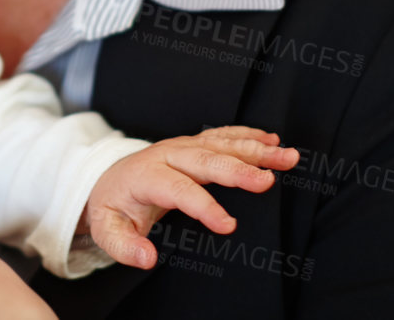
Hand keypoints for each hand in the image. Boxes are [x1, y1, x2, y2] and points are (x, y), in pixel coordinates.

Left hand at [81, 126, 299, 269]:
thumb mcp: (106, 229)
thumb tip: (147, 258)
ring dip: (255, 149)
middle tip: (268, 182)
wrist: (109, 177)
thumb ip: (124, 245)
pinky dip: (248, 136)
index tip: (229, 226)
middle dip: (238, 169)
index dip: (204, 207)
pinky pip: (223, 135)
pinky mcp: (194, 144)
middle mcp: (167, 155)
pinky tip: (272, 141)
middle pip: (206, 160)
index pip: (178, 190)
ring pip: (221, 144)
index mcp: (146, 176)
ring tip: (287, 157)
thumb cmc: (112, 206)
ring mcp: (182, 146)